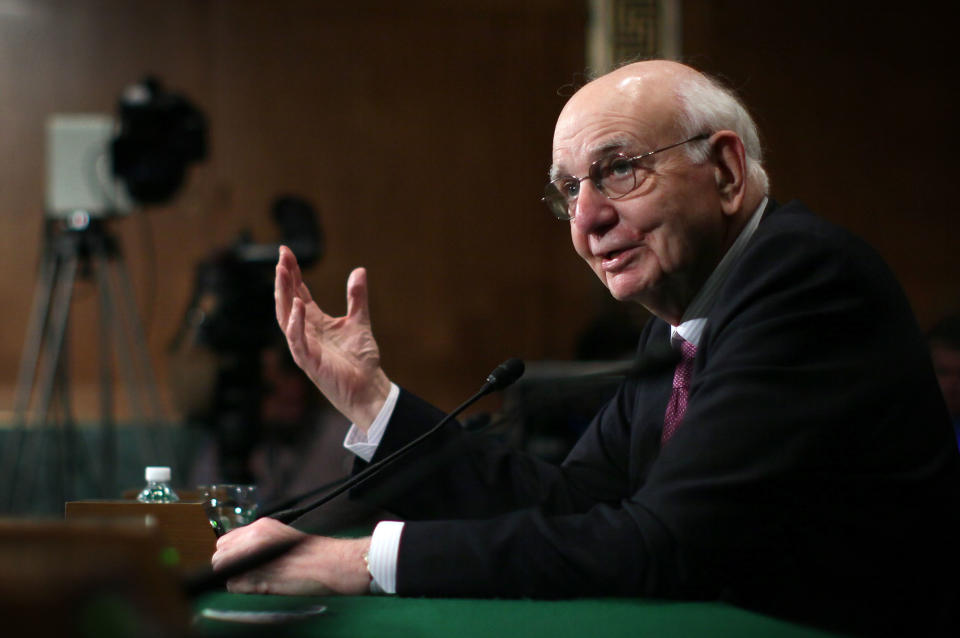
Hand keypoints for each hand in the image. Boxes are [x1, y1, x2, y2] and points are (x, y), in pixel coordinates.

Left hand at [212, 518, 371, 595]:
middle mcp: (254, 536)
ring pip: (223, 570)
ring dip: (236, 578)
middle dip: (228, 566)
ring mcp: (254, 556)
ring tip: (259, 581)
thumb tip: (239, 559)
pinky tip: (262, 587)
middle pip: (218, 554)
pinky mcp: (257, 575)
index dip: (231, 554)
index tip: (243, 563)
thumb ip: (259, 545)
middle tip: (249, 574)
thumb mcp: (283, 540)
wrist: (333, 564)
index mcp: (261, 526)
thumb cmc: (316, 555)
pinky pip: (233, 586)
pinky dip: (243, 589)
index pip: (225, 540)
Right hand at [275, 246, 391, 429]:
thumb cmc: (360, 360)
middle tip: (281, 256)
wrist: (368, 387)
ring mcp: (304, 347)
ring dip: (283, 295)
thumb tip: (359, 270)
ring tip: (283, 273)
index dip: (292, 273)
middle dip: (283, 279)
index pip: (298, 293)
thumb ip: (357, 297)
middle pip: (287, 301)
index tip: (286, 252)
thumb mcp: (360, 321)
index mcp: (315, 322)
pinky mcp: (309, 361)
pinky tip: (297, 305)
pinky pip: (297, 341)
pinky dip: (295, 323)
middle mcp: (305, 332)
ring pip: (286, 318)